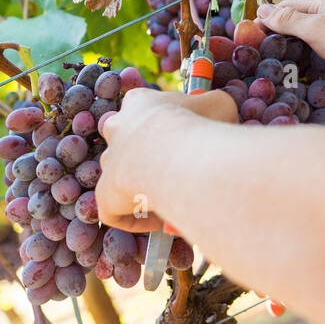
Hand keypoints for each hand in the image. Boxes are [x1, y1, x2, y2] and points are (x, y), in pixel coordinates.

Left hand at [96, 88, 236, 230]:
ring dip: (141, 185)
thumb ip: (212, 109)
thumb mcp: (219, 104)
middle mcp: (118, 129)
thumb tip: (218, 121)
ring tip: (172, 195)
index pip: (141, 106)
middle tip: (172, 166)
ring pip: (119, 175)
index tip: (180, 132)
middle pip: (124, 139)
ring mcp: (109, 162)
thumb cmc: (200, 125)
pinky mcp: (105, 196)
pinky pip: (114, 211)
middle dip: (143, 152)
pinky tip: (160, 219)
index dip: (160, 120)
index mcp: (139, 103)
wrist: (179, 155)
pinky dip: (136, 218)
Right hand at [256, 0, 324, 99]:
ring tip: (269, 82)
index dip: (268, 19)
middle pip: (299, 35)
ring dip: (296, 68)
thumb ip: (288, 21)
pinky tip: (295, 93)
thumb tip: (262, 10)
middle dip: (279, 47)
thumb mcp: (315, 27)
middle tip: (253, 63)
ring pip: (311, 58)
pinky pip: (324, 76)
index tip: (247, 34)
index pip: (289, 9)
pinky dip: (312, 82)